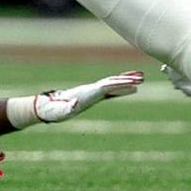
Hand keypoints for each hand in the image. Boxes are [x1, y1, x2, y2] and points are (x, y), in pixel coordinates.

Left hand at [26, 71, 144, 123]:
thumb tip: (75, 103)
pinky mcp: (92, 95)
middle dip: (126, 81)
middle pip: (112, 82)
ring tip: (141, 78)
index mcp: (87, 93)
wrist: (47, 107)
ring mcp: (92, 91)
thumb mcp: (60, 112)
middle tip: (142, 79)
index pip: (106, 87)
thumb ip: (66, 107)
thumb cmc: (54, 111)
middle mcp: (91, 90)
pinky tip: (129, 87)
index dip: (119, 84)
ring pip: (112, 83)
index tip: (132, 83)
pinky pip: (110, 89)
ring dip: (126, 80)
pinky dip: (120, 86)